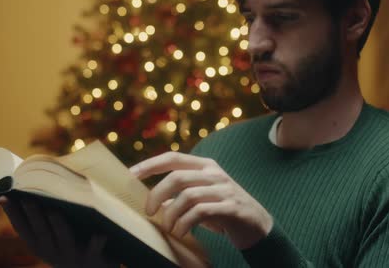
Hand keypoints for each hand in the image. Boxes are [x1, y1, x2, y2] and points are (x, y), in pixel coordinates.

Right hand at [0, 196, 117, 267]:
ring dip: (58, 226)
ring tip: (54, 211)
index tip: (4, 197)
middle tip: (29, 199)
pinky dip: (96, 243)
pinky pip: (94, 251)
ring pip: (64, 241)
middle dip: (34, 216)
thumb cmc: (73, 246)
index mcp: (40, 246)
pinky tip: (100, 234)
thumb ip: (45, 218)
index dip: (12, 214)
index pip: (22, 229)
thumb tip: (38, 188)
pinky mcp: (93, 261)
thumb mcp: (55, 237)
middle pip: (41, 233)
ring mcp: (72, 258)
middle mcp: (52, 253)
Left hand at [130, 152, 272, 248]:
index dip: (150, 164)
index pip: (174, 157)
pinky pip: (200, 212)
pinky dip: (185, 223)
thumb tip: (156, 201)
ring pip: (187, 196)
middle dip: (157, 194)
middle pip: (177, 177)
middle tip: (150, 212)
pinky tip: (181, 231)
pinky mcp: (231, 207)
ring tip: (169, 227)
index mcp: (206, 166)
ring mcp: (224, 189)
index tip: (131, 174)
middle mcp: (215, 173)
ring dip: (172, 214)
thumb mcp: (201, 199)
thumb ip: (180, 196)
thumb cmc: (223, 211)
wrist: (258, 225)